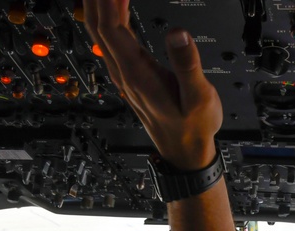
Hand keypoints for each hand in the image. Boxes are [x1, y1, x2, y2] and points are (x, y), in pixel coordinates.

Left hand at [84, 0, 221, 170]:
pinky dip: (110, 16)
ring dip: (100, 5)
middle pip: (97, 24)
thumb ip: (187, 64)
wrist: (185, 151)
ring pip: (100, 31)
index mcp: (136, 73)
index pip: (111, 25)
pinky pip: (111, 38)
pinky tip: (117, 4)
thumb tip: (178, 32)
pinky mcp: (129, 74)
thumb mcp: (198, 97)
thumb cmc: (193, 127)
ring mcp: (123, 73)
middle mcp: (123, 72)